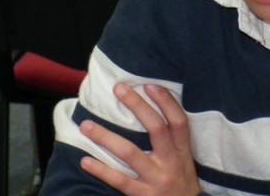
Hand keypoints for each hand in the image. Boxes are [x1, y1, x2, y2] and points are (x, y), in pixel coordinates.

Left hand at [79, 83, 201, 195]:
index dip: (165, 102)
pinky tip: (85, 160)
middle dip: (137, 106)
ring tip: (87, 125)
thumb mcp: (184, 160)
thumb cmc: (180, 182)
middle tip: (118, 89)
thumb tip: (151, 110)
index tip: (149, 85)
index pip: (178, 120)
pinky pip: (119, 180)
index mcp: (182, 150)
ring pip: (130, 153)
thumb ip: (172, 141)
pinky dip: (101, 170)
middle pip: (156, 128)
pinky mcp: (143, 195)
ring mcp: (156, 179)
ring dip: (106, 137)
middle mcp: (171, 161)